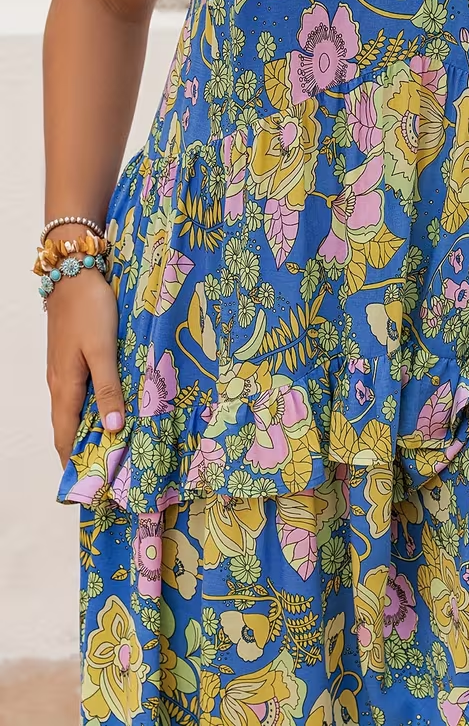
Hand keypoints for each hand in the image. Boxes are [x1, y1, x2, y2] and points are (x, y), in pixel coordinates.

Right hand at [46, 256, 121, 468]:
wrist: (74, 272)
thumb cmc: (89, 309)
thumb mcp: (103, 350)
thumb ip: (108, 388)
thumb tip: (112, 429)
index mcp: (65, 387)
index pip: (64, 438)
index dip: (75, 464)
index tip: (91, 488)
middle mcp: (60, 383)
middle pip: (68, 427)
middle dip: (85, 451)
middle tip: (111, 473)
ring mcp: (64, 370)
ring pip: (75, 410)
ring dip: (90, 430)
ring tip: (116, 447)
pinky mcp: (72, 356)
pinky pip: (81, 392)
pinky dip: (94, 407)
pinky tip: (112, 408)